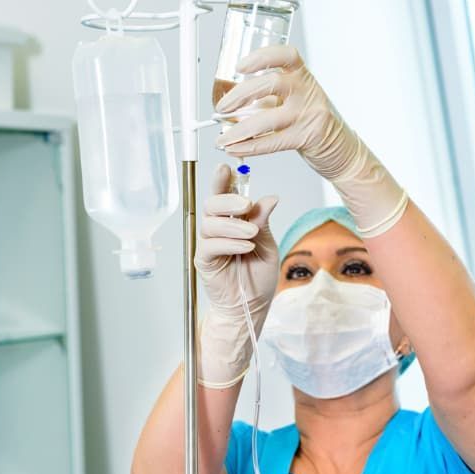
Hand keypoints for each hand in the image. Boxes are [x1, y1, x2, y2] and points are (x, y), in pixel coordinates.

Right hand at [195, 163, 278, 387]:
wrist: (252, 305)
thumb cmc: (258, 276)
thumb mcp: (268, 244)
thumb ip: (263, 221)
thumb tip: (270, 197)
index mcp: (233, 222)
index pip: (225, 196)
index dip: (223, 180)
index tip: (228, 167)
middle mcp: (218, 230)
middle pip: (211, 205)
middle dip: (228, 200)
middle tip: (246, 204)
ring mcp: (209, 245)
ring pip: (210, 223)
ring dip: (233, 225)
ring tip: (252, 234)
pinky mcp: (204, 261)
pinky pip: (211, 245)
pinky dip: (229, 242)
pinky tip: (245, 246)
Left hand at [214, 46, 407, 237]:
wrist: (342, 150)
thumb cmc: (313, 123)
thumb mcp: (294, 100)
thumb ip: (269, 97)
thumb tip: (233, 101)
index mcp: (303, 76)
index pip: (286, 55)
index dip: (261, 57)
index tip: (240, 66)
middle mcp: (307, 92)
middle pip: (271, 83)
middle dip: (240, 95)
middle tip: (222, 108)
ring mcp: (309, 114)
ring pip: (268, 118)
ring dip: (240, 129)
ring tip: (223, 138)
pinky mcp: (307, 137)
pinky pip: (273, 141)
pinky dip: (250, 146)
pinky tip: (235, 148)